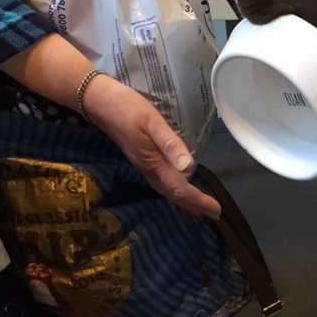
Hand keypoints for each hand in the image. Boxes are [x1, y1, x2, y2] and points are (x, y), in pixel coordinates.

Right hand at [0, 34, 221, 218]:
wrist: (99, 102)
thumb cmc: (128, 108)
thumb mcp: (152, 122)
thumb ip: (170, 144)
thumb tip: (189, 167)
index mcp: (153, 162)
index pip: (180, 188)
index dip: (198, 201)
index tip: (217, 210)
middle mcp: (148, 169)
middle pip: (173, 194)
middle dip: (194, 206)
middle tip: (215, 214)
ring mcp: (143, 165)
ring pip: (166, 190)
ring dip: (184, 200)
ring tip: (201, 207)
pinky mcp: (141, 159)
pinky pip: (161, 182)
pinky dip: (174, 190)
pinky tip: (179, 187)